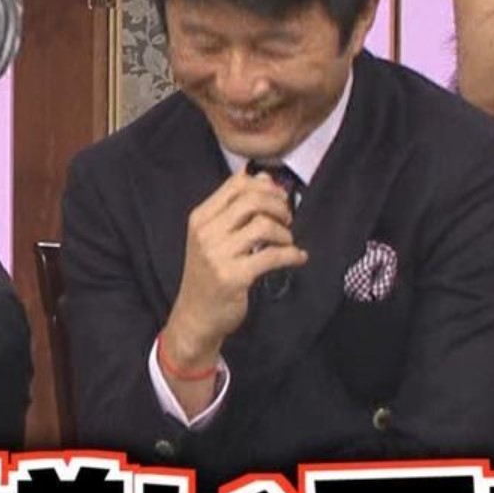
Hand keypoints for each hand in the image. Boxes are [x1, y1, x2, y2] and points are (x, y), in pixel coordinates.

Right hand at [165, 170, 307, 369]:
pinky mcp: (234, 277)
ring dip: (285, 233)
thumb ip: (236, 207)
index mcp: (200, 218)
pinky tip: (298, 258)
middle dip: (278, 207)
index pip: (236, 185)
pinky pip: (273, 256)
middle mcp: (206, 233)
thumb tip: (264, 177)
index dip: (265, 187)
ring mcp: (218, 255)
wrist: (196, 315)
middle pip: (252, 200)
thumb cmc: (208, 274)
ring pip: (264, 226)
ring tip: (287, 243)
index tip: (279, 199)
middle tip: (287, 220)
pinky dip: (293, 255)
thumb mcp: (214, 236)